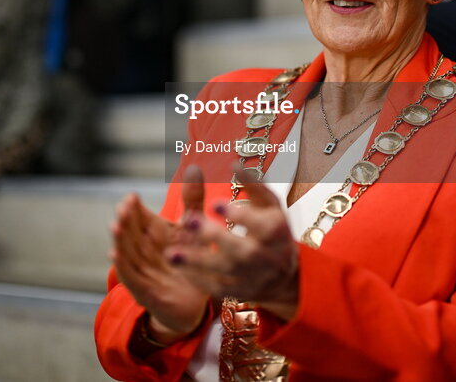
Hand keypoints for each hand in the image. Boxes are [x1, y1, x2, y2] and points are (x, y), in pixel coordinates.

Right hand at [110, 168, 209, 338]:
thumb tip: (194, 166)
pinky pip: (130, 276)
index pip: (139, 216)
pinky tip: (115, 254)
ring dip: (120, 239)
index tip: (132, 196)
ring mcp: (142, 269)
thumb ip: (192, 199)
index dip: (134, 207)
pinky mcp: (144, 290)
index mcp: (154, 232)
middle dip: (126, 219)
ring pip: (127, 251)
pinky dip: (122, 265)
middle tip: (124, 206)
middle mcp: (144, 248)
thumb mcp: (194, 228)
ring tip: (115, 225)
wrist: (194, 303)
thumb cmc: (190, 261)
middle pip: (131, 232)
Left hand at [167, 166, 298, 318]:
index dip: (242, 217)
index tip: (215, 203)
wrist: (284, 276)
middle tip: (190, 220)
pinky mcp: (239, 292)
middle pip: (243, 251)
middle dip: (216, 237)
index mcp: (277, 232)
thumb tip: (233, 163)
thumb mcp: (270, 207)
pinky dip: (198, 278)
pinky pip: (217, 288)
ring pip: (226, 272)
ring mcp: (253, 278)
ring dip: (198, 262)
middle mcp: (268, 258)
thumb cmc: (272, 231)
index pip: (264, 227)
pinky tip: (179, 266)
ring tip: (171, 253)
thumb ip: (254, 186)